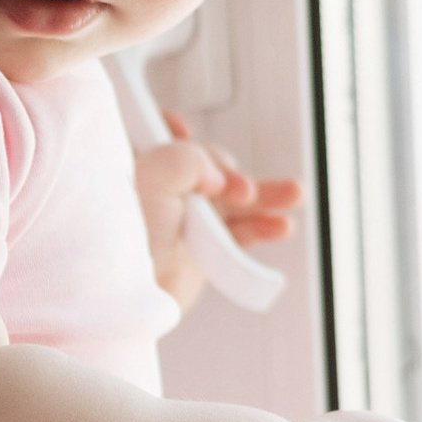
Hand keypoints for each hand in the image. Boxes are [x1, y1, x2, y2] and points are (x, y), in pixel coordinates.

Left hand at [134, 110, 302, 313]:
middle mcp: (164, 192)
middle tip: (238, 191)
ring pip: (232, 199)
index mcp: (142, 168)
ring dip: (265, 196)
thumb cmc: (127, 234)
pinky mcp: (202, 247)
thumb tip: (218, 178)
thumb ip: (192, 159)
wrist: (129, 291)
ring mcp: (184, 220)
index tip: (185, 134)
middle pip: (209, 167)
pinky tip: (281, 225)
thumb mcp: (156, 174)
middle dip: (230, 174)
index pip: (160, 138)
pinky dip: (261, 227)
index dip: (175, 131)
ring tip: (294, 193)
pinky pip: (239, 232)